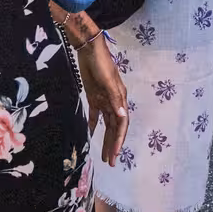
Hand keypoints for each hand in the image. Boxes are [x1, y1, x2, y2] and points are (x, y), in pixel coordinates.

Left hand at [75, 38, 130, 164]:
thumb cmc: (101, 64)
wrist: (89, 49)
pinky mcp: (94, 97)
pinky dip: (93, 126)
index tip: (115, 154)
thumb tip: (122, 115)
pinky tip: (90, 136)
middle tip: (110, 161)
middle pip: (115, 127)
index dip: (119, 139)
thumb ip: (115, 98)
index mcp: (120, 98)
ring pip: (107, 124)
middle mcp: (114, 102)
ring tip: (103, 155)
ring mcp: (104, 100)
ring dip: (105, 138)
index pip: (122, 123)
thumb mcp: (108, 81)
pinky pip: (95, 115)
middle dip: (113, 144)